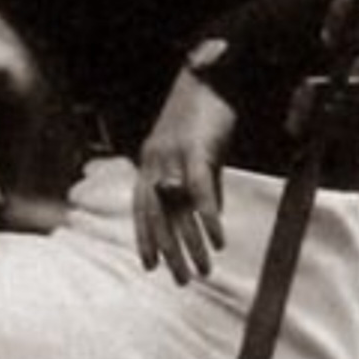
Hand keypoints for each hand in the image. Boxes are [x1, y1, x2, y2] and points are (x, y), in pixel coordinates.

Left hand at [134, 67, 236, 282]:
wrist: (212, 77)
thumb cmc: (204, 116)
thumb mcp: (199, 155)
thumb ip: (203, 186)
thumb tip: (210, 218)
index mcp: (150, 163)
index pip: (141, 209)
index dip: (145, 237)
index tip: (150, 265)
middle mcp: (154, 162)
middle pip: (156, 216)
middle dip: (168, 251)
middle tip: (180, 280)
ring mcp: (172, 156)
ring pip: (177, 210)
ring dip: (189, 244)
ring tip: (202, 271)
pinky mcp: (195, 150)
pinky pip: (199, 191)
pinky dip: (207, 217)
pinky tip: (217, 240)